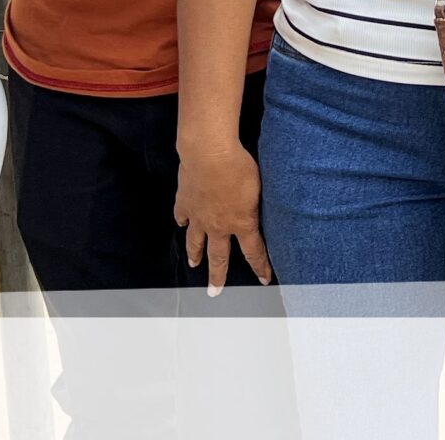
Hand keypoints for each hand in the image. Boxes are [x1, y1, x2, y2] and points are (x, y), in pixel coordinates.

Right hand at [173, 141, 272, 295]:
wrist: (209, 153)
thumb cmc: (239, 166)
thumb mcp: (261, 186)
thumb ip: (259, 204)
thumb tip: (261, 209)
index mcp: (242, 222)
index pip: (254, 252)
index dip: (260, 267)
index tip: (263, 279)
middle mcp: (218, 225)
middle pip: (218, 256)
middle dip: (218, 275)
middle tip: (214, 292)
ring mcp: (198, 216)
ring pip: (195, 242)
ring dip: (194, 254)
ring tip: (193, 264)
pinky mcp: (185, 202)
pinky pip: (182, 216)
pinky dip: (182, 221)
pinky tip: (181, 223)